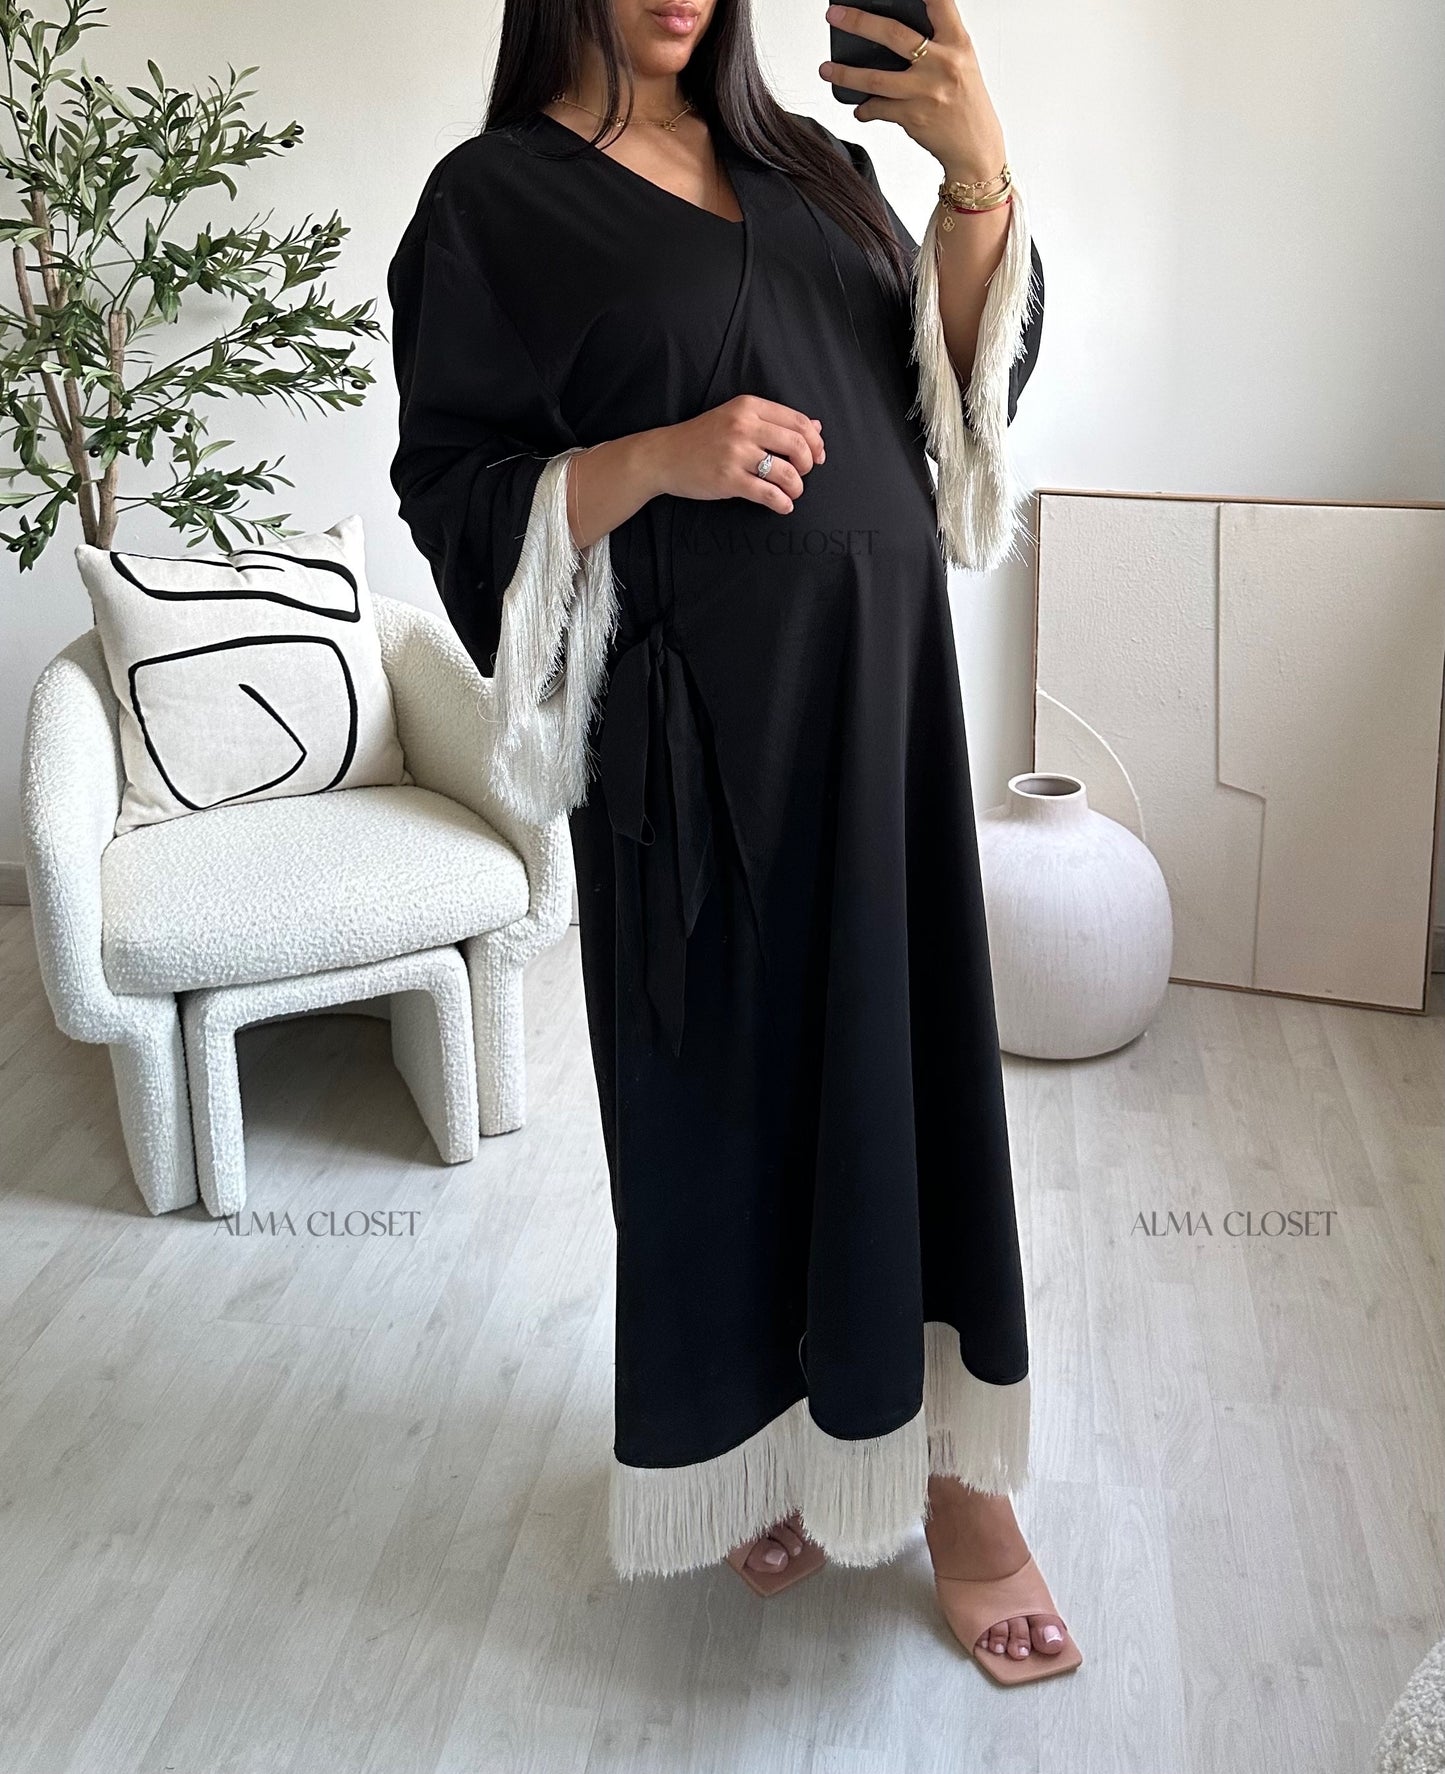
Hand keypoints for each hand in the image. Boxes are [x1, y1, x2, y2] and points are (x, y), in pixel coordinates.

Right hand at [651, 395, 825, 515]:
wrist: (665, 455)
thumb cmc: (703, 438)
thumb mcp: (737, 417)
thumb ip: (775, 421)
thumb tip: (816, 427)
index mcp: (749, 407)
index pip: (798, 422)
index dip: (816, 442)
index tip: (818, 456)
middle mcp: (744, 426)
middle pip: (797, 446)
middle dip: (808, 465)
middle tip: (802, 474)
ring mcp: (736, 454)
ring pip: (786, 472)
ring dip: (796, 487)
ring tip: (791, 492)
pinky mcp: (729, 479)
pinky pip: (768, 494)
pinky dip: (782, 503)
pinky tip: (783, 505)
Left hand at [819, 0, 1006, 184]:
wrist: (976, 148)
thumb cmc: (966, 102)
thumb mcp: (961, 63)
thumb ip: (937, 43)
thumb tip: (894, 32)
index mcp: (958, 43)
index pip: (940, 3)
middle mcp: (943, 63)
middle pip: (894, 35)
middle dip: (858, 22)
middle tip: (834, 16)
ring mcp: (926, 92)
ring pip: (875, 78)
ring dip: (845, 74)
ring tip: (826, 69)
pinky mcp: (914, 117)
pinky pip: (878, 109)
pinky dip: (865, 109)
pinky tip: (860, 107)